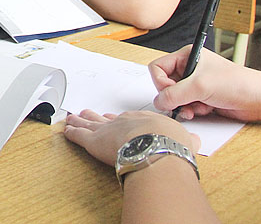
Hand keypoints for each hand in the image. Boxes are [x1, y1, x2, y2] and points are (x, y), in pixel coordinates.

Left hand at [64, 109, 198, 166]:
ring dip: (80, 121)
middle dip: (97, 116)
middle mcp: (122, 122)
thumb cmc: (170, 142)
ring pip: (89, 124)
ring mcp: (106, 130)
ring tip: (73, 117)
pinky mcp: (93, 141)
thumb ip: (187, 139)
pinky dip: (71, 133)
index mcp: (144, 120)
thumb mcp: (184, 139)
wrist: (155, 146)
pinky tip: (66, 131)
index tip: (115, 118)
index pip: (129, 120)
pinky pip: (79, 135)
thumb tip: (194, 140)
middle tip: (88, 113)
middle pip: (106, 118)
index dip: (120, 120)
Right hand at [149, 46, 260, 120]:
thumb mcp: (199, 86)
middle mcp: (189, 69)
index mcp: (186, 56)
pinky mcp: (201, 97)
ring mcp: (195, 84)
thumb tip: (158, 102)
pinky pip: (185, 106)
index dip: (160, 82)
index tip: (171, 92)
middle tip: (184, 102)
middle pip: (165, 85)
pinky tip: (204, 110)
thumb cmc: (236, 83)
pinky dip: (192, 111)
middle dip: (175, 97)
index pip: (158, 67)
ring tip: (197, 108)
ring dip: (184, 106)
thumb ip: (173, 94)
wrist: (259, 99)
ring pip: (175, 98)